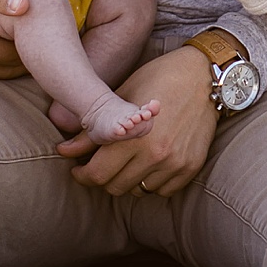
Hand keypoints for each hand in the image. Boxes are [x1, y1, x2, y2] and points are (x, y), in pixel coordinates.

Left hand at [57, 44, 219, 196]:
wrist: (203, 75)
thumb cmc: (158, 79)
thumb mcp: (121, 99)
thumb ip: (92, 132)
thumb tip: (63, 151)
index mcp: (133, 137)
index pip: (98, 174)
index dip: (83, 175)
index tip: (79, 170)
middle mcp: (155, 155)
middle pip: (116, 187)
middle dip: (103, 178)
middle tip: (102, 164)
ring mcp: (175, 163)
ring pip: (139, 190)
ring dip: (129, 179)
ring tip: (128, 161)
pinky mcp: (191, 166)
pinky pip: (163, 190)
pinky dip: (153, 181)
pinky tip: (149, 164)